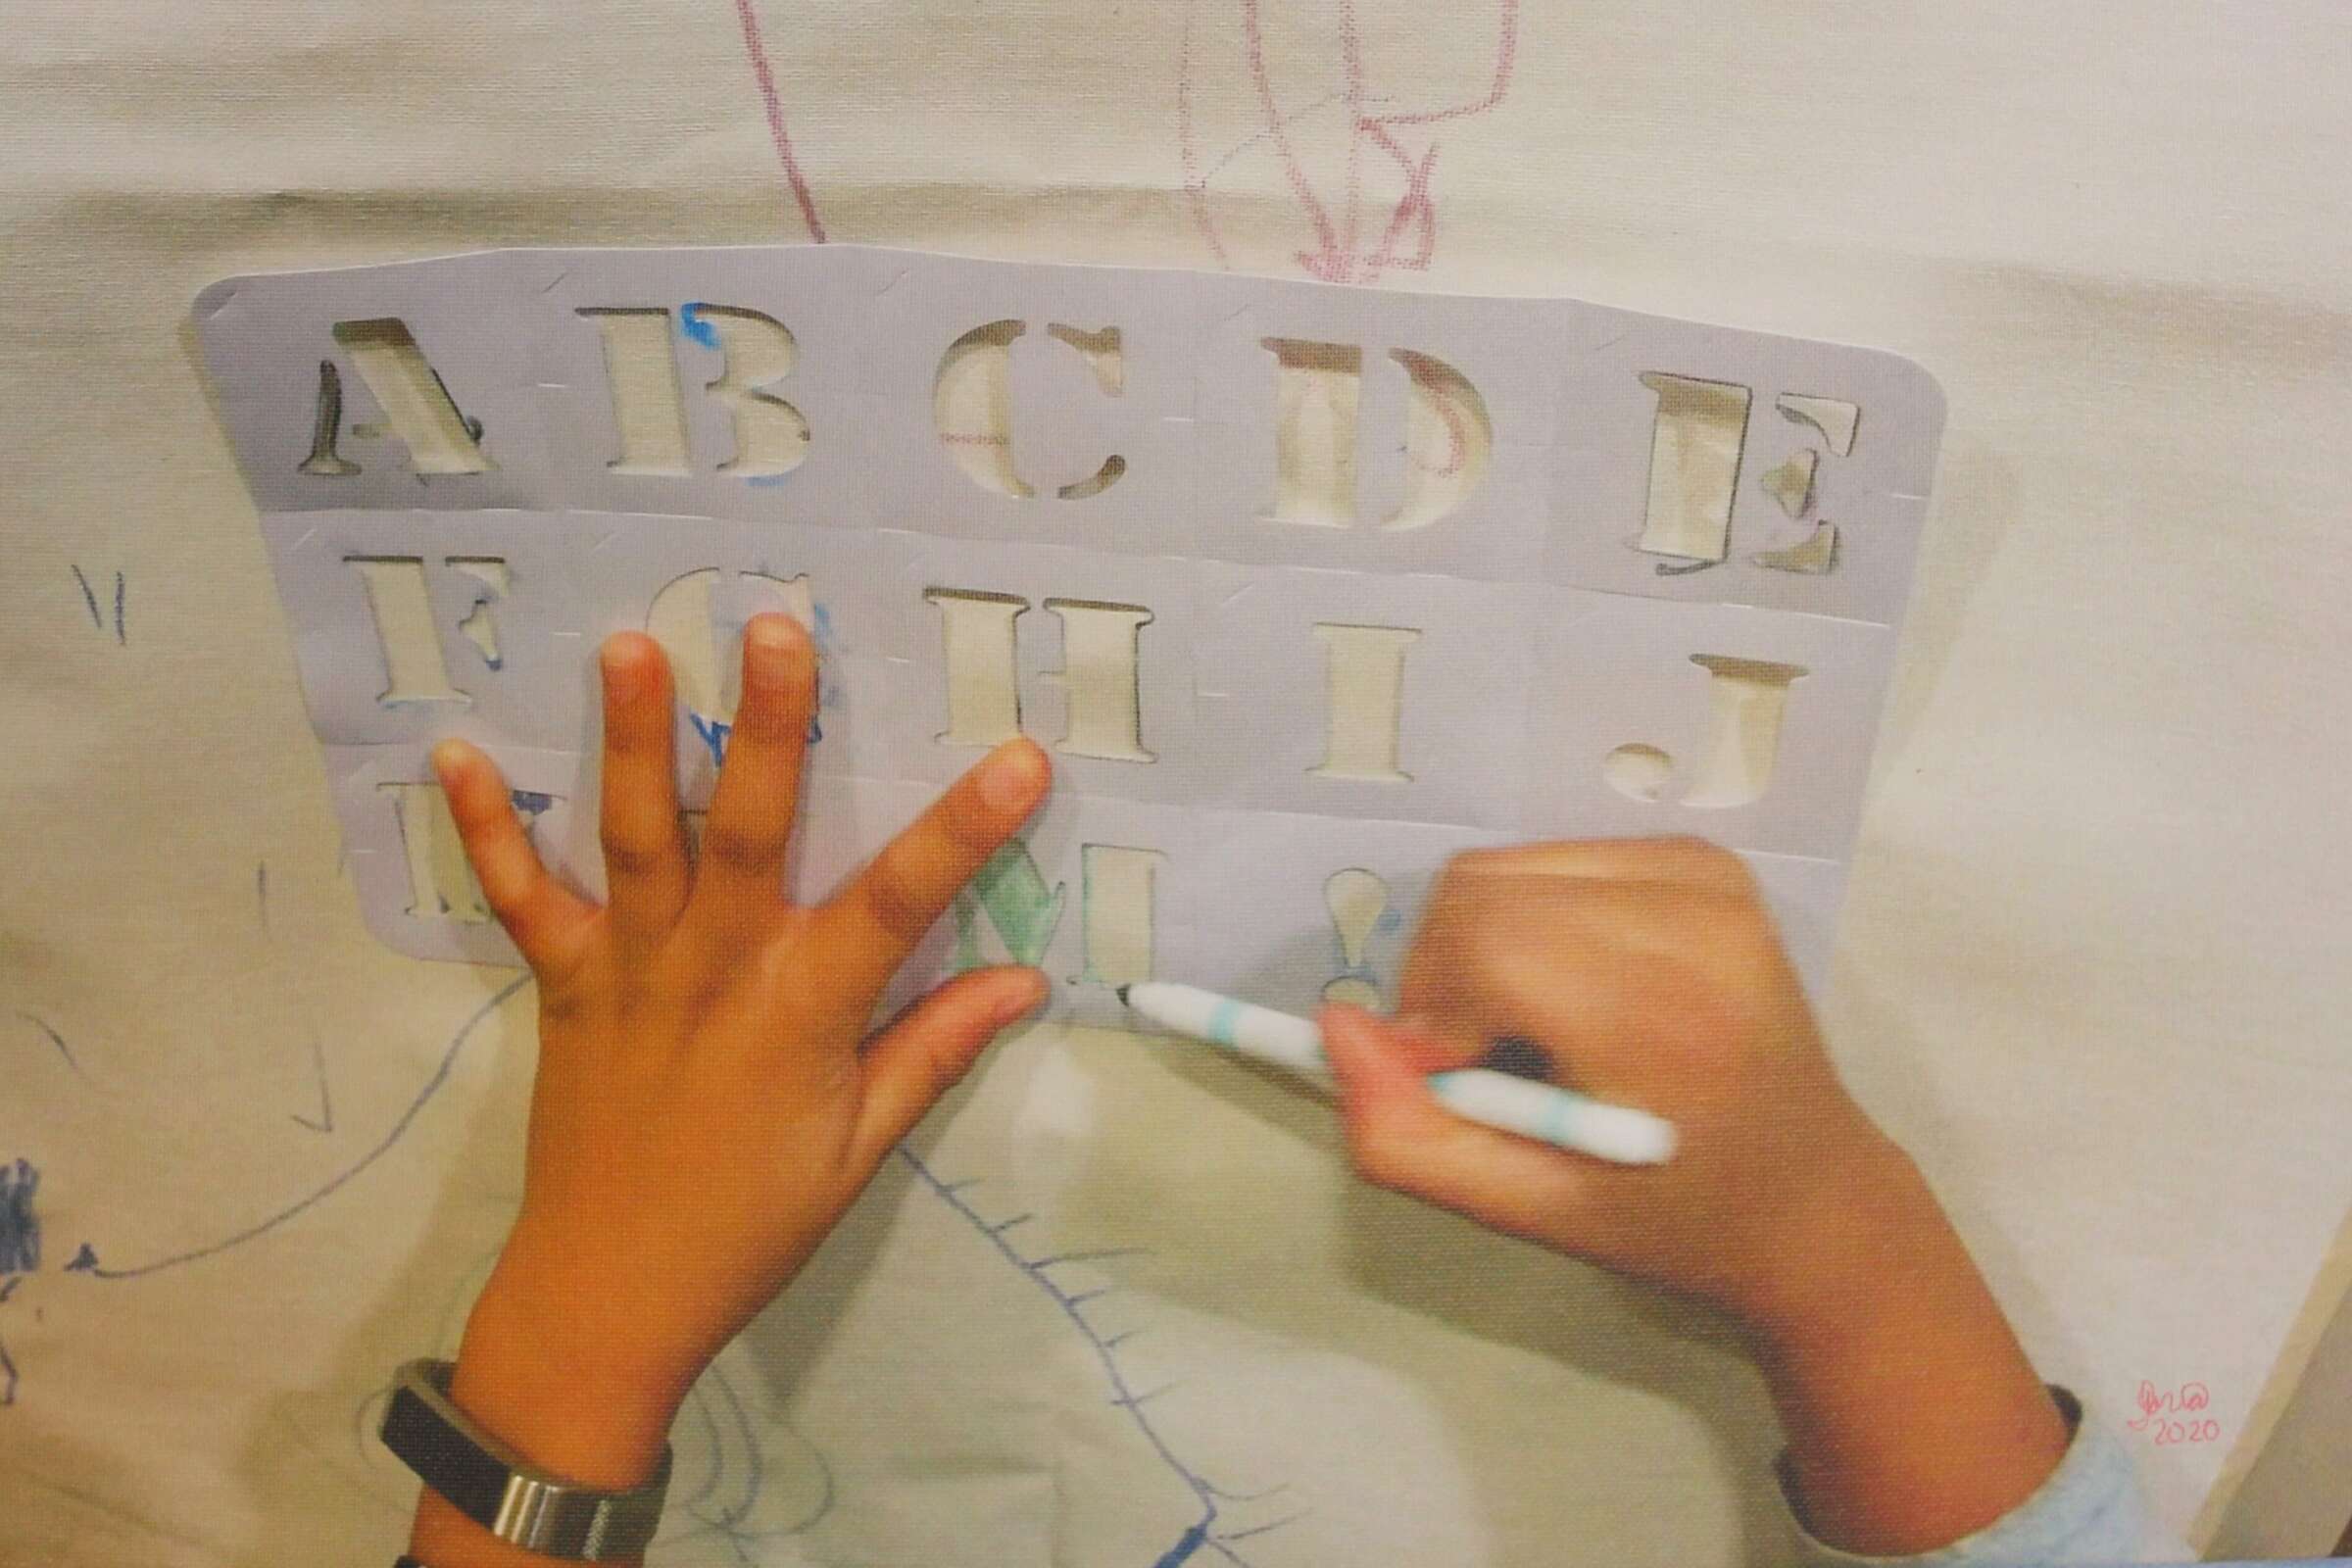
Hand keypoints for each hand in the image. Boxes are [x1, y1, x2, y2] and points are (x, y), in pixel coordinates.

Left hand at [411, 615, 1050, 1565]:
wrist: (606, 1299)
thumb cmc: (748, 1227)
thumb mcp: (859, 1152)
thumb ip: (932, 1052)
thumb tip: (1025, 981)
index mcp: (801, 1011)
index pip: (900, 905)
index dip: (965, 831)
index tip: (1020, 755)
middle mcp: (716, 969)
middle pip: (750, 830)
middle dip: (770, 725)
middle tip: (776, 625)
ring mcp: (630, 970)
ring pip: (636, 837)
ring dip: (635, 739)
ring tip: (628, 645)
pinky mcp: (564, 986)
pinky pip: (518, 899)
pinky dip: (484, 830)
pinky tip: (454, 751)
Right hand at [1318, 838, 2067, 1553]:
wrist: (1812, 1196)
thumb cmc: (1670, 1217)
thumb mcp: (1527, 1212)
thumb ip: (1408, 1134)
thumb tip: (1338, 1028)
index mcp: (1665, 1015)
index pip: (1486, 942)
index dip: (1434, 1009)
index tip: (1457, 1079)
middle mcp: (1697, 921)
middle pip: (1481, 890)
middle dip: (1445, 973)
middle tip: (1482, 1056)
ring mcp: (1708, 878)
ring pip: (1508, 867)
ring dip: (1484, 943)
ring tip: (1535, 1025)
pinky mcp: (1705, 859)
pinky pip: (1553, 858)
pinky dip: (1532, 918)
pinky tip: (1576, 987)